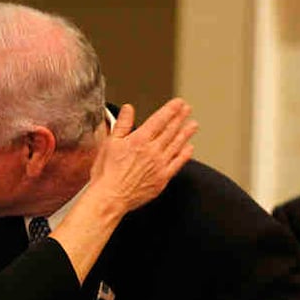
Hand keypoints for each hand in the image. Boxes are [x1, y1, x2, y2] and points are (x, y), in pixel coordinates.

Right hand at [89, 98, 196, 212]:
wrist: (111, 197)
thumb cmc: (106, 172)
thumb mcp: (110, 143)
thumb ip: (122, 124)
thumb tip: (129, 109)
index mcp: (139, 140)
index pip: (159, 120)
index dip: (171, 110)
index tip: (179, 103)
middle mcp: (152, 151)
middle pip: (170, 130)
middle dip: (180, 118)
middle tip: (187, 109)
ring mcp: (160, 165)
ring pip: (176, 145)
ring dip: (186, 133)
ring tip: (193, 124)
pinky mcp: (162, 178)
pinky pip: (177, 163)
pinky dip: (185, 154)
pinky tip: (189, 148)